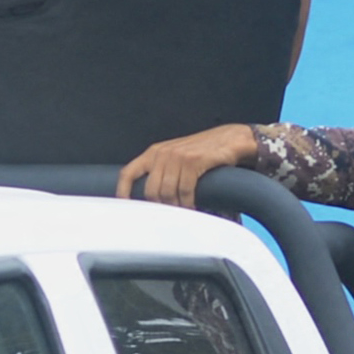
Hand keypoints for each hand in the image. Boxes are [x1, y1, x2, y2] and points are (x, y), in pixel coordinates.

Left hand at [118, 125, 261, 207]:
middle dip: (160, 206)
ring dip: (176, 207)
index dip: (123, 192)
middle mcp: (162, 153)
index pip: (128, 173)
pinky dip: (188, 203)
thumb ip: (161, 172)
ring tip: (184, 210)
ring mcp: (177, 157)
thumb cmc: (203, 152)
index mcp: (153, 153)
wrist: (230, 139)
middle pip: (150, 190)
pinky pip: (185, 191)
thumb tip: (151, 197)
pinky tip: (193, 206)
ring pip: (167, 193)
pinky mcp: (193, 161)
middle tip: (170, 214)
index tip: (123, 207)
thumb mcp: (175, 158)